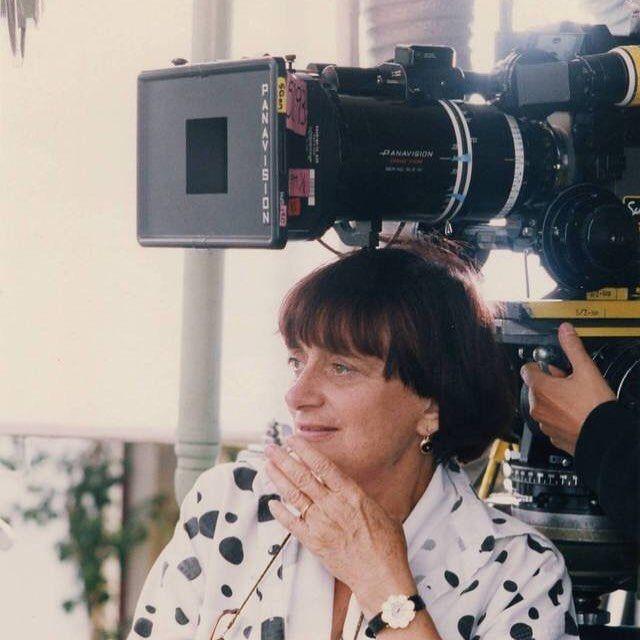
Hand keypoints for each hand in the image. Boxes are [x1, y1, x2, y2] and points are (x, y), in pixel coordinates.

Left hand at [264, 436, 415, 615]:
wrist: (380, 575)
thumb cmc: (386, 545)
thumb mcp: (378, 510)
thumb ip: (359, 497)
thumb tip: (350, 490)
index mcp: (350, 494)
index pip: (322, 465)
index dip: (304, 450)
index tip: (292, 439)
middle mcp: (332, 505)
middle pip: (302, 476)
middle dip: (284, 459)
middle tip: (271, 447)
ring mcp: (320, 523)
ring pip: (293, 495)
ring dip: (278, 479)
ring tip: (267, 466)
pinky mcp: (314, 542)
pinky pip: (291, 524)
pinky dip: (280, 512)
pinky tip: (271, 503)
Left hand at [520, 322, 615, 454]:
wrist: (604, 436)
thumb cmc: (595, 407)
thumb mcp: (586, 370)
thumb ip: (572, 347)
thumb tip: (565, 330)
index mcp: (540, 388)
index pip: (526, 369)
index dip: (540, 366)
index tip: (553, 367)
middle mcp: (537, 407)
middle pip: (535, 387)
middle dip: (549, 383)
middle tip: (568, 383)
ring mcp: (543, 423)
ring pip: (543, 405)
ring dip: (554, 400)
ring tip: (574, 399)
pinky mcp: (552, 436)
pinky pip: (550, 421)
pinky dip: (559, 416)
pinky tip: (574, 414)